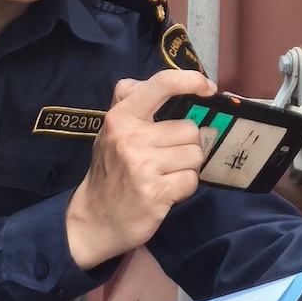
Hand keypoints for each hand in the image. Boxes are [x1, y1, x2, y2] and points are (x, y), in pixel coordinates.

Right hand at [64, 67, 217, 268]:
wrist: (93, 220)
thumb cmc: (110, 171)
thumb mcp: (112, 130)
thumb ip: (133, 101)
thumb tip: (169, 82)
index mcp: (121, 117)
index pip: (162, 84)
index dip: (191, 80)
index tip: (207, 88)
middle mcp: (130, 138)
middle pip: (190, 129)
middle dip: (186, 145)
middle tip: (166, 159)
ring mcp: (142, 166)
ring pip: (195, 155)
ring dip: (187, 168)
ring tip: (165, 175)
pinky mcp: (155, 192)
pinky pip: (192, 180)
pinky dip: (184, 188)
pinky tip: (165, 191)